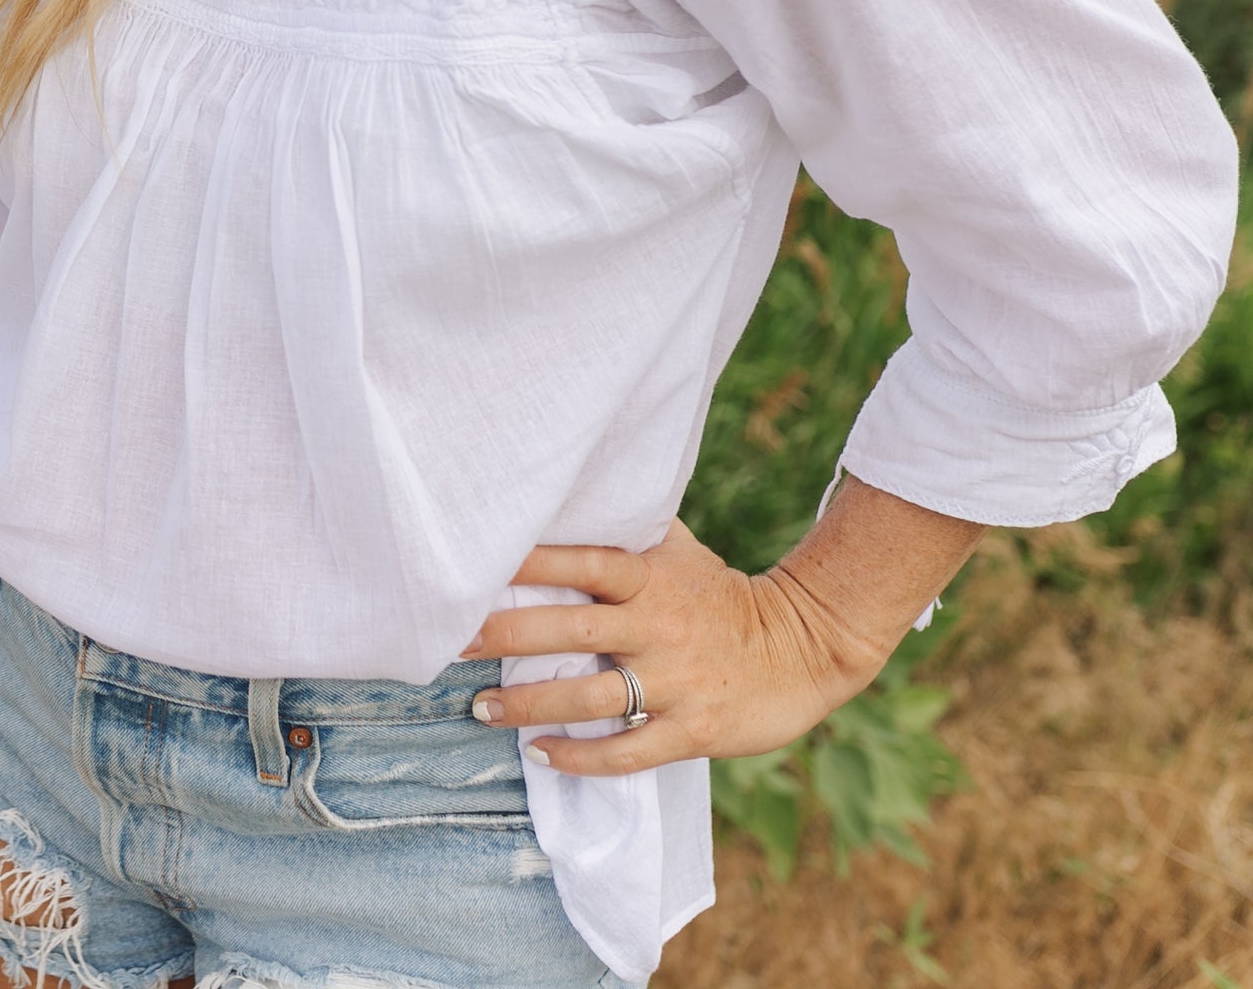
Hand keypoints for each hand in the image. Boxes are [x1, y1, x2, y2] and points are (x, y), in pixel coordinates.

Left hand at [460, 515, 907, 777]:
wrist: (805, 648)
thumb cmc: (718, 595)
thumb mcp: (676, 553)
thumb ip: (621, 533)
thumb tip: (554, 496)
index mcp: (651, 577)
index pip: (581, 562)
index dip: (526, 563)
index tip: (468, 568)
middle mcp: (659, 625)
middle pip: (570, 631)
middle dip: (503, 638)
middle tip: (446, 643)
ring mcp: (677, 681)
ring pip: (591, 697)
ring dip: (530, 707)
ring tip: (479, 709)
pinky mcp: (694, 730)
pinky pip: (629, 750)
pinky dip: (582, 756)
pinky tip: (541, 754)